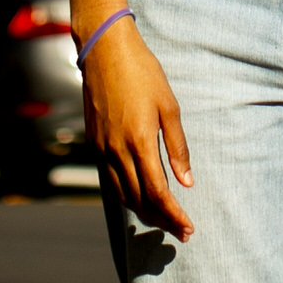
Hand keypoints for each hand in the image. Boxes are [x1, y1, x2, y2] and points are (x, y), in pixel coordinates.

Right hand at [84, 24, 194, 237]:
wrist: (105, 51)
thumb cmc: (143, 73)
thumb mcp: (169, 106)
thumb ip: (177, 147)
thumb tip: (187, 181)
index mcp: (140, 142)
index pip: (158, 192)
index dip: (173, 214)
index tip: (188, 228)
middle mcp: (117, 151)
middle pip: (139, 200)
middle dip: (161, 219)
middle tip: (180, 231)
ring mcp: (102, 149)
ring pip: (122, 194)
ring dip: (143, 211)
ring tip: (163, 219)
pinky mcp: (94, 144)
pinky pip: (111, 180)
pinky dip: (127, 195)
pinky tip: (140, 196)